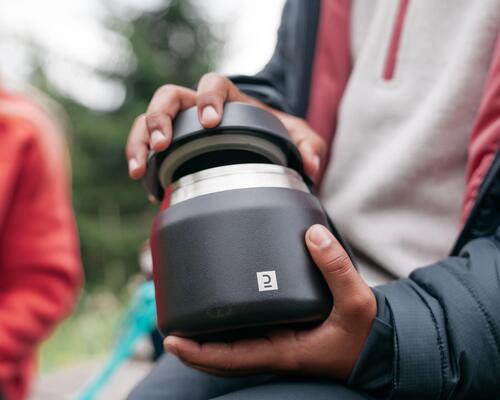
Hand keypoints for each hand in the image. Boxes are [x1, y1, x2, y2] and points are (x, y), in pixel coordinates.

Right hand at [125, 73, 325, 179]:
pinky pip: (146, 144)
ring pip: (148, 118)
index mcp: (230, 99)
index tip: (210, 122)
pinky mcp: (173, 145)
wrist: (261, 146)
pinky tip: (147, 185)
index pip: (213, 83)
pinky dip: (142, 160)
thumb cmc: (277, 137)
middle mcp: (200, 107)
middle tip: (162, 145)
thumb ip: (309, 145)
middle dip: (161, 118)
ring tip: (139, 170)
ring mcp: (182, 125)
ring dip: (139, 140)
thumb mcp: (298, 138)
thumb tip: (311, 164)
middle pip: (169, 96)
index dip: (207, 98)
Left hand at [163, 224, 376, 379]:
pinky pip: (248, 335)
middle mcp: (274, 351)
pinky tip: (224, 307)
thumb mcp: (356, 302)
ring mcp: (278, 344)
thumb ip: (336, 268)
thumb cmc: (365, 333)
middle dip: (192, 349)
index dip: (198, 353)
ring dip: (207, 339)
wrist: (378, 345)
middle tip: (168, 327)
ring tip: (186, 317)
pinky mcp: (285, 334)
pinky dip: (229, 328)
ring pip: (232, 349)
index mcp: (284, 351)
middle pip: (221, 359)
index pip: (230, 359)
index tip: (171, 341)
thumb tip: (312, 235)